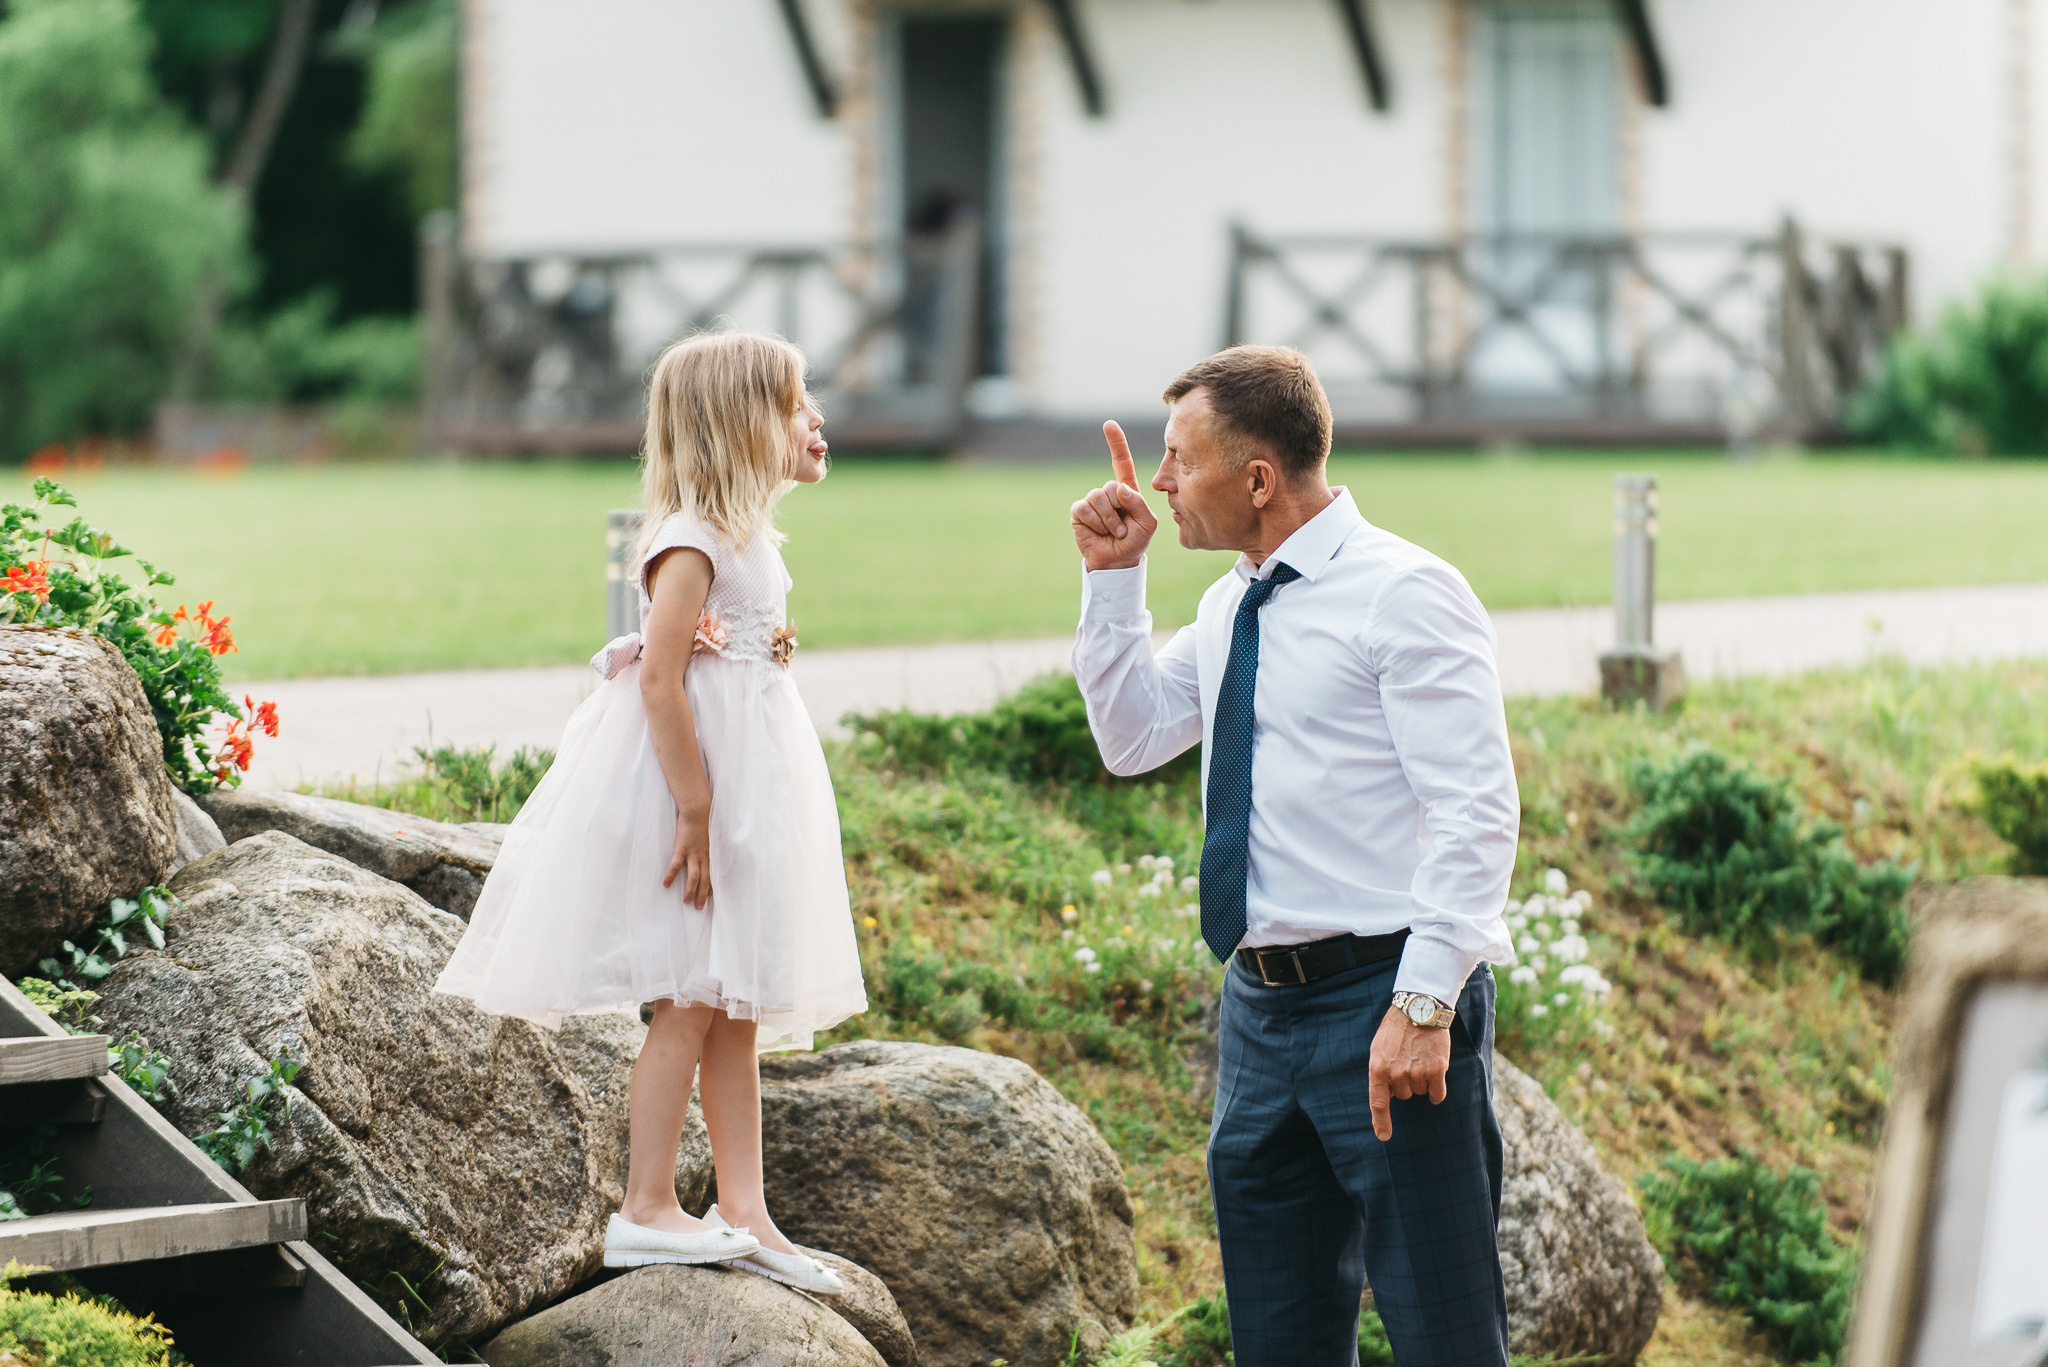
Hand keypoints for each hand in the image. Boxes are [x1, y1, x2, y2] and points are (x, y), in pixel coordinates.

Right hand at [664, 800, 711, 907]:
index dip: (711, 887)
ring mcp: (693, 853)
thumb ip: (708, 843)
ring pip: (694, 877)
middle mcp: (704, 856)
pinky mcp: (682, 848)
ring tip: (686, 902)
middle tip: (699, 908)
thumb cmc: (705, 819)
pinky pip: (676, 866)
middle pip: (705, 880)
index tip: (711, 897)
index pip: (712, 874)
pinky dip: (671, 876)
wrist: (698, 809)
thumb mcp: (710, 834)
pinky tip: (665, 884)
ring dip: (691, 891)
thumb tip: (707, 846)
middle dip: (703, 895)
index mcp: (710, 854)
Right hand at [1069, 421, 1158, 571]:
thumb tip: (1119, 489)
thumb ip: (1139, 503)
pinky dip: (1096, 523)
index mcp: (1126, 491)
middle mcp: (1108, 493)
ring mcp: (1092, 501)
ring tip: (1114, 532)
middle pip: (1111, 486)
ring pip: (1098, 498)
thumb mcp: (1147, 523)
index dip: (1116, 443)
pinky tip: (1099, 532)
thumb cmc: (1135, 541)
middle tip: (1123, 528)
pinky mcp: (1079, 512)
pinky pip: (1085, 509)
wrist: (1117, 562)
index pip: (1121, 462)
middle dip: (1119, 510)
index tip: (1108, 424)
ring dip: (1109, 519)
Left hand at [1367, 1006, 1450, 1140]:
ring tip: (1420, 1057)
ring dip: (1422, 1080)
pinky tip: (1436, 1072)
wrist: (1419, 1009)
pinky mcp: (1436, 1071)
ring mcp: (1416, 1073)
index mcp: (1377, 1068)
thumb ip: (1381, 1072)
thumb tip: (1386, 1096)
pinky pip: (1437, 1094)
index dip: (1381, 1122)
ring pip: (1420, 1092)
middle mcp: (1396, 1074)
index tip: (1384, 1137)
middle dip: (1406, 1082)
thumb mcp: (1379, 1049)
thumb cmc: (1397, 1029)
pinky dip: (1437, 1090)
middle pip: (1403, 1095)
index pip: (1377, 1102)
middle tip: (1408, 1059)